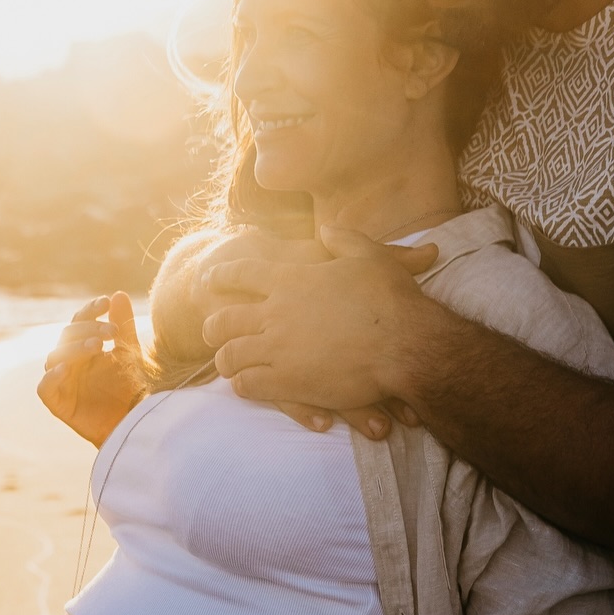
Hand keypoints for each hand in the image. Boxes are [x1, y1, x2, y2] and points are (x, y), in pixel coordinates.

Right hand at [37, 293, 148, 447]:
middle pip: (66, 336)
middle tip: (111, 332)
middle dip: (88, 330)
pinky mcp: (58, 403)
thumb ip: (123, 326)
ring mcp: (62, 381)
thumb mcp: (129, 354)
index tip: (106, 302)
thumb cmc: (130, 388)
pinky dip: (52, 377)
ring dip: (74, 348)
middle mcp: (70, 361)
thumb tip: (118, 294)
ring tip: (98, 346)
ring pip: (55, 357)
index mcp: (84, 345)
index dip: (89, 310)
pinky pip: (45, 388)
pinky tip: (67, 369)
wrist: (135, 423)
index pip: (80, 321)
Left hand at [202, 229, 440, 416]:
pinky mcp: (288, 382)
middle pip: (224, 319)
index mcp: (290, 279)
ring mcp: (277, 349)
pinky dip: (243, 385)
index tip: (207, 281)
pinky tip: (247, 386)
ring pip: (230, 356)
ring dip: (226, 360)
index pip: (240, 274)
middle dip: (213, 326)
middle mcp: (275, 313)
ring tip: (227, 364)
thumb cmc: (391, 300)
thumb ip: (343, 239)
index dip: (220, 277)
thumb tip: (326, 228)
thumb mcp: (369, 256)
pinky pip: (248, 385)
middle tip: (210, 331)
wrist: (405, 345)